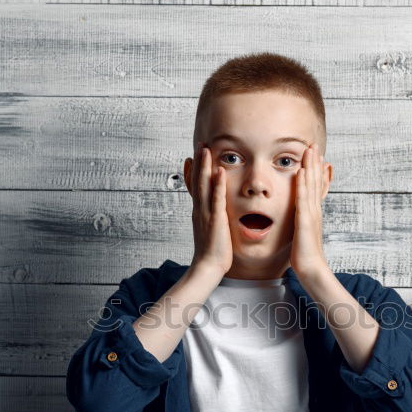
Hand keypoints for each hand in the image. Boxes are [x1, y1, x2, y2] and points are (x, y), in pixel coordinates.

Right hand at [184, 145, 232, 275]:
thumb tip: (213, 211)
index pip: (193, 187)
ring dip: (204, 166)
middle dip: (198, 162)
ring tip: (205, 149)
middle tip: (200, 144)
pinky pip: (216, 199)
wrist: (208, 266)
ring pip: (203, 185)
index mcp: (198, 211)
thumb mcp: (209, 230)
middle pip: (196, 181)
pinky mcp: (215, 220)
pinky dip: (217, 185)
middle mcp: (199, 209)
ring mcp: (206, 213)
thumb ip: (211, 217)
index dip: (192, 171)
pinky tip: (219, 171)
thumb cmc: (212, 251)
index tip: (192, 156)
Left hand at [290, 143, 331, 280]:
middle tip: (313, 144)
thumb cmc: (306, 255)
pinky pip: (303, 200)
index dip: (314, 170)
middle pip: (315, 181)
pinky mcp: (305, 221)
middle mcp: (314, 210)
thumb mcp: (303, 234)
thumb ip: (301, 222)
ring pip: (311, 186)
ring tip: (309, 150)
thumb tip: (300, 217)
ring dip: (310, 167)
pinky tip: (300, 172)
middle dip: (314, 162)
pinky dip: (302, 185)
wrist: (312, 269)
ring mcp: (311, 214)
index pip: (314, 186)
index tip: (313, 155)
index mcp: (313, 212)